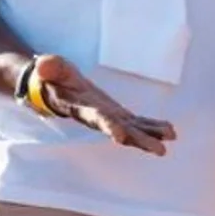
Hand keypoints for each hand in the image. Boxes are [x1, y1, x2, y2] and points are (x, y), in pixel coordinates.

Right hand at [34, 54, 176, 155]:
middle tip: (160, 150)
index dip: (109, 127)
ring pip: (133, 130)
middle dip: (140, 140)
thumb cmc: (54, 78)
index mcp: (84, 108)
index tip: (121, 136)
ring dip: (152, 135)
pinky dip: (152, 127)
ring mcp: (110, 118)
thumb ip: (50, 67)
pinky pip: (137, 123)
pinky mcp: (117, 115)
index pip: (98, 119)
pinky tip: (169, 131)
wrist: (57, 89)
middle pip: (122, 132)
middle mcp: (99, 118)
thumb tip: (43, 65)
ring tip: (171, 137)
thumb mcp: (52, 68)